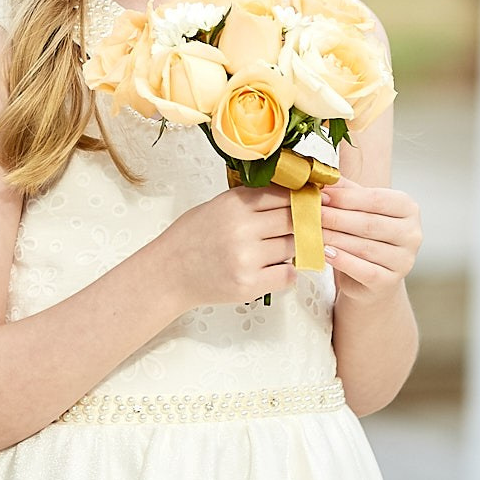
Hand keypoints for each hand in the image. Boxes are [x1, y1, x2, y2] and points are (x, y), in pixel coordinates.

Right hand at [158, 185, 298, 311]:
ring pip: (294, 247)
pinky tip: (275, 268)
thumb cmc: (191, 238)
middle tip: (308, 226)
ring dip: (295, 248)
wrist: (169, 273)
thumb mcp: (216, 207)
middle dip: (304, 223)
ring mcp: (246, 258)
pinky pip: (288, 274)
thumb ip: (250, 202)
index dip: (301, 200)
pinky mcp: (249, 284)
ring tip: (283, 248)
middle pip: (293, 220)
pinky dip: (287, 272)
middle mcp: (242, 228)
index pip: (283, 196)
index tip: (311, 203)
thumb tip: (291, 196)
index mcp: (233, 204)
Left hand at [318, 176, 420, 301]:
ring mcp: (404, 260)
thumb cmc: (363, 235)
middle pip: (369, 223)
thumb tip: (322, 176)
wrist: (370, 277)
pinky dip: (342, 261)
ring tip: (311, 232)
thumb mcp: (358, 208)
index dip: (346, 197)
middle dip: (336, 218)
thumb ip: (345, 191)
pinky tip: (324, 253)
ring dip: (334, 238)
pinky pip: (364, 270)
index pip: (376, 199)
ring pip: (364, 247)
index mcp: (408, 208)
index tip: (320, 195)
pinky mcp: (391, 282)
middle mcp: (412, 234)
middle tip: (310, 214)